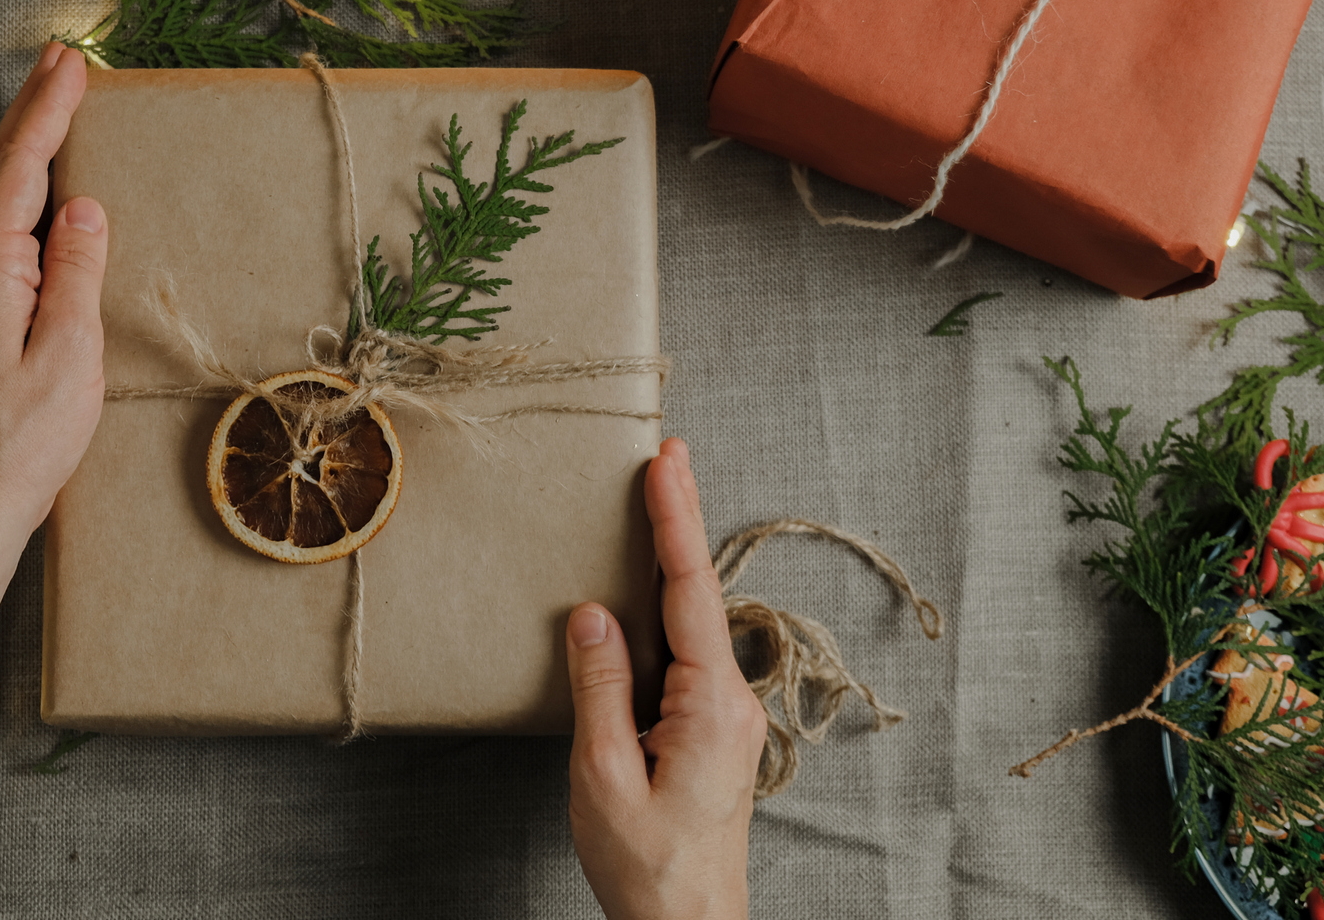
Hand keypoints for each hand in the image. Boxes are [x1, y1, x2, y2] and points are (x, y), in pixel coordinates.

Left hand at [0, 40, 107, 538]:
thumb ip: (76, 276)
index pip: (21, 169)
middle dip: (32, 109)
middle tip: (59, 56)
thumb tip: (85, 209)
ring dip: (27, 143)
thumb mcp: (68, 356)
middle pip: (0, 170)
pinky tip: (43, 191)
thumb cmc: (20, 442)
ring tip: (53, 102)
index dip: (47, 111)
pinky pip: (3, 229)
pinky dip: (25, 188)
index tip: (71, 62)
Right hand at [565, 438, 766, 919]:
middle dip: (679, 522)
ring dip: (671, 565)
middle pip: (698, 594)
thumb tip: (592, 614)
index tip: (668, 461)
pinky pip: (687, 656)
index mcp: (709, 705)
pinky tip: (645, 596)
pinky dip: (667, 612)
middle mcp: (731, 701)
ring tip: (656, 505)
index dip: (676, 520)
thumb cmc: (648, 868)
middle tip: (667, 456)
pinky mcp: (712, 733)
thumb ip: (599, 688)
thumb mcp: (603, 777)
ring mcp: (727, 718)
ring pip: (693, 624)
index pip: (688, 591)